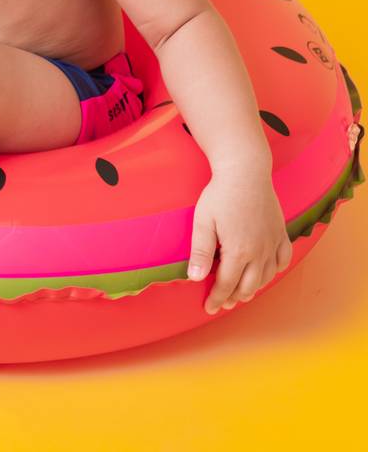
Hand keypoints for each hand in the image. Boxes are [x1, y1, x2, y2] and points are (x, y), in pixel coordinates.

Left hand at [187, 164, 292, 314]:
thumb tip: (195, 278)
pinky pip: (283, 259)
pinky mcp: (281, 233)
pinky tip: (267, 273)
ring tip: (241, 293)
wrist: (246, 172)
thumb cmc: (220, 195)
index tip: (209, 308)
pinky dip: (275, 270)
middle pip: (249, 285)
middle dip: (234, 297)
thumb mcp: (203, 222)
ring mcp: (273, 242)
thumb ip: (201, 252)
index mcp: (238, 251)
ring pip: (267, 276)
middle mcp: (260, 252)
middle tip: (222, 303)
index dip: (217, 298)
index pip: (227, 284)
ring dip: (254, 288)